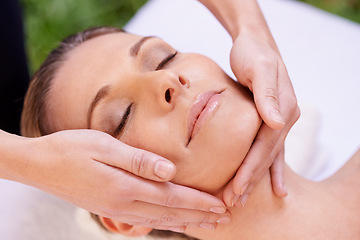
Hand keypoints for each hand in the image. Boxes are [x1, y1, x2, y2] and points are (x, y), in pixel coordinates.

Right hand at [24, 130, 227, 230]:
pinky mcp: (110, 208)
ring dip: (186, 222)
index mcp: (125, 187)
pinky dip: (166, 222)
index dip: (199, 203)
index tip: (221, 206)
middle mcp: (124, 204)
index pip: (172, 197)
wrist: (40, 165)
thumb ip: (138, 160)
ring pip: (160, 220)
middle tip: (224, 219)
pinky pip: (145, 220)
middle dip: (199, 216)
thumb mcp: (104, 146)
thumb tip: (170, 171)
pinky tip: (173, 221)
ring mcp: (116, 210)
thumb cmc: (72, 149)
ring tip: (207, 224)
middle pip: (170, 213)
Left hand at [223, 28, 299, 206]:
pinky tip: (275, 186)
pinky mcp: (269, 121)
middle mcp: (285, 117)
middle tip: (233, 202)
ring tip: (244, 199)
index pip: (265, 145)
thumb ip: (267, 93)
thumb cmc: (253, 53)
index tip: (236, 188)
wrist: (255, 44)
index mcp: (283, 108)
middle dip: (250, 179)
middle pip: (266, 155)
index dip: (251, 168)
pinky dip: (271, 168)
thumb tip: (277, 122)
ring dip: (257, 179)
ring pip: (268, 156)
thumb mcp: (259, 67)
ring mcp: (279, 121)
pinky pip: (271, 149)